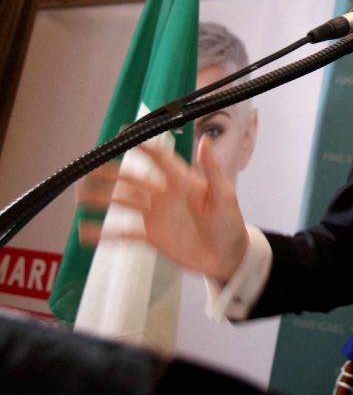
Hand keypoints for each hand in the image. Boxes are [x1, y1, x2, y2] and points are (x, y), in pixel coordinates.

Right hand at [84, 135, 249, 281]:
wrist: (228, 257)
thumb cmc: (231, 224)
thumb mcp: (224, 196)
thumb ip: (211, 169)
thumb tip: (205, 139)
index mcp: (183, 181)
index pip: (159, 159)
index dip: (143, 146)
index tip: (123, 136)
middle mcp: (164, 195)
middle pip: (133, 179)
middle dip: (110, 174)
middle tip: (88, 170)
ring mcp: (156, 215)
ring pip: (123, 203)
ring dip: (101, 199)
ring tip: (79, 195)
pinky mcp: (152, 236)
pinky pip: (124, 232)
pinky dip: (105, 233)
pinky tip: (85, 233)